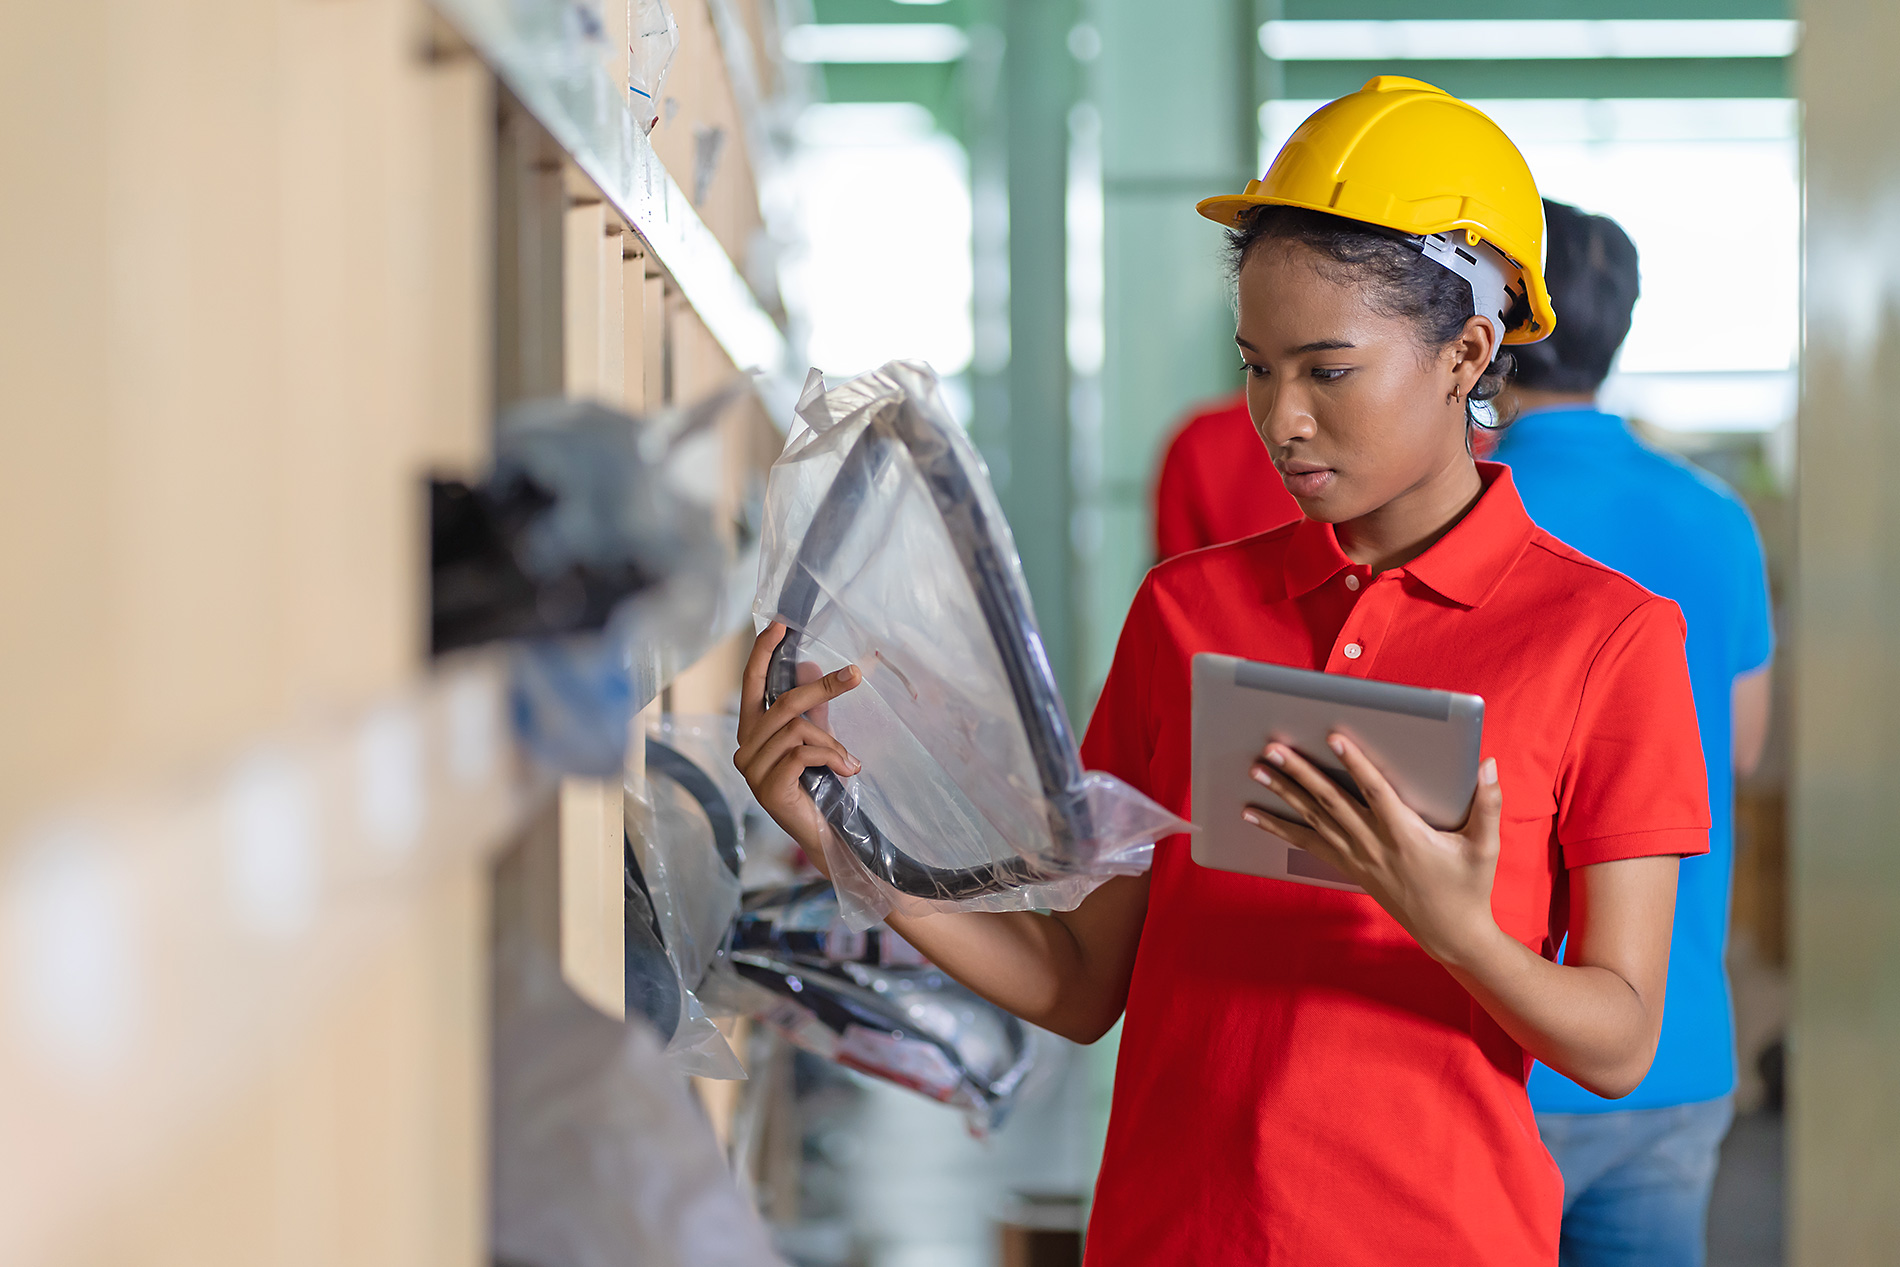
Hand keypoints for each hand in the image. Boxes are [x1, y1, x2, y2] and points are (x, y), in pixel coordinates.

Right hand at [734, 622, 863, 873]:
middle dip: (823, 688)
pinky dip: (831, 757)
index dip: (762, 653)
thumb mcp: (817, 741)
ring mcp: (752, 770)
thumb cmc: (819, 789)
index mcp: (752, 733)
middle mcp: (745, 748)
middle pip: (783, 703)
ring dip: (832, 742)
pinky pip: (802, 754)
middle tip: (855, 675)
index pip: (750, 684)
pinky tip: (847, 770)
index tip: (779, 626)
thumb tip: (812, 665)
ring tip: (849, 761)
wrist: (826, 837)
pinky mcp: (767, 788)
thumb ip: (812, 710)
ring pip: (797, 730)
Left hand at [1243, 735, 1503, 966]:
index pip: (1375, 791)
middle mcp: (1374, 844)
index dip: (1355, 764)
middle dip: (1299, 773)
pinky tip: (1254, 815)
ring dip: (1283, 794)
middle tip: (1273, 749)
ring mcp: (1357, 857)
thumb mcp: (1485, 847)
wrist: (1450, 933)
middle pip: (1330, 802)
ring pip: (1312, 820)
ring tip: (1256, 771)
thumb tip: (1488, 764)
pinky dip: (1279, 828)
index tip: (1334, 739)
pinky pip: (1307, 844)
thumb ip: (1488, 804)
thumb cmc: (1469, 886)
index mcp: (1406, 834)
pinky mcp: (1349, 867)